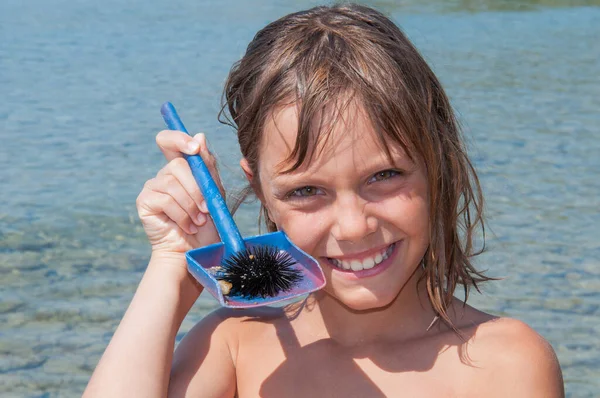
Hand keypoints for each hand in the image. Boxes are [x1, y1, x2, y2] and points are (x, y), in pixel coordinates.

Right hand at [136, 130, 222, 264]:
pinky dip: (182, 215)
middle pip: (178, 165)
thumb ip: (207, 167)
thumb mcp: (214, 192)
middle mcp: (163, 175)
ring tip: (199, 222)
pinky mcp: (144, 202)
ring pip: (173, 184)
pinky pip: (165, 199)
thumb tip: (199, 135)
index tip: (194, 148)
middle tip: (207, 208)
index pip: (170, 140)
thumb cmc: (207, 225)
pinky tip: (187, 227)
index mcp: (180, 168)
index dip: (179, 138)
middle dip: (197, 188)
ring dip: (192, 205)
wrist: (194, 252)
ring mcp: (152, 187)